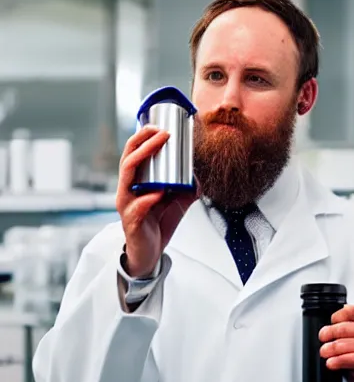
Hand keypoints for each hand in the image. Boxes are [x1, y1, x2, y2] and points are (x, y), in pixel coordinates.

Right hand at [116, 125, 195, 277]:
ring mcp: (127, 206)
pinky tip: (158, 193)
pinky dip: (147, 199)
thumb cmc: (158, 224)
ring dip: (142, 159)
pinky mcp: (131, 223)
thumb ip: (186, 189)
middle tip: (161, 133)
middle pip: (128, 160)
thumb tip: (200, 178)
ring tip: (157, 148)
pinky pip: (136, 208)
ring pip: (127, 178)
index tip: (160, 127)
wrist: (149, 254)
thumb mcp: (177, 203)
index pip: (134, 154)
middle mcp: (127, 191)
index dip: (143, 138)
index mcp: (135, 183)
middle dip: (143, 143)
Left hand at [318, 305, 353, 381]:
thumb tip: (324, 330)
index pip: (351, 311)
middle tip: (322, 338)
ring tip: (324, 352)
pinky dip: (338, 361)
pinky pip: (351, 359)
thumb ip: (343, 326)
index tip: (331, 321)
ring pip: (345, 344)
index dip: (337, 315)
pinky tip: (331, 362)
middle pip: (345, 328)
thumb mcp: (353, 335)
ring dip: (330, 348)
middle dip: (329, 333)